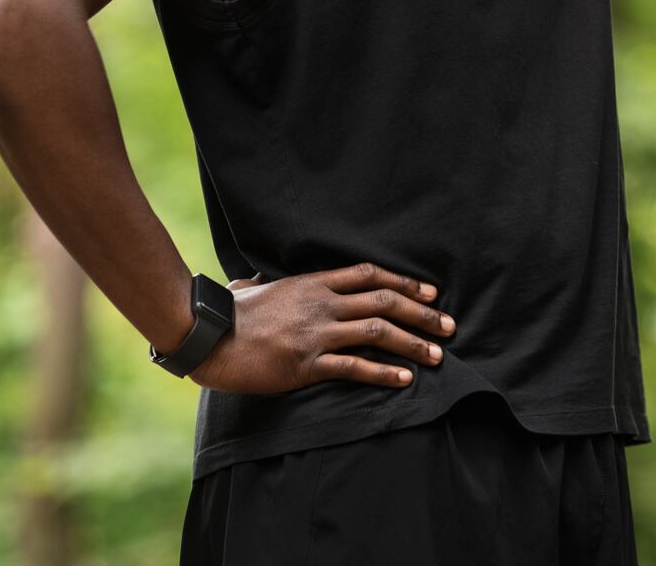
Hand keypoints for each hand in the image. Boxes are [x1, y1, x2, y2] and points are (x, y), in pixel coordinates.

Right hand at [185, 262, 456, 394]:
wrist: (207, 337)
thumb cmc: (227, 314)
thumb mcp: (253, 289)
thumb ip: (264, 282)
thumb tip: (255, 280)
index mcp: (313, 283)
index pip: (370, 275)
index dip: (405, 283)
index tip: (431, 293)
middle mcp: (322, 304)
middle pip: (384, 303)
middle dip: (422, 314)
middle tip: (449, 326)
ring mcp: (316, 333)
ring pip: (378, 333)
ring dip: (413, 343)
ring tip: (438, 355)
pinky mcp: (306, 364)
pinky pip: (354, 367)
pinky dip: (384, 373)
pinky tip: (405, 379)